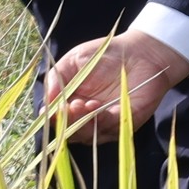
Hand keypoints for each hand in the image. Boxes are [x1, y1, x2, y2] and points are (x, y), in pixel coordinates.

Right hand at [41, 32, 188, 138]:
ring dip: (84, 123)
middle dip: (68, 122)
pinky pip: (111, 129)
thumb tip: (47, 100)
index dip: (52, 118)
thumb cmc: (105, 55)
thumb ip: (57, 78)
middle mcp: (87, 117)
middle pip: (71, 132)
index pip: (57, 119)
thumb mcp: (74, 60)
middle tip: (71, 107)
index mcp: (72, 103)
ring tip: (86, 104)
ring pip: (89, 135)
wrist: (141, 52)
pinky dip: (102, 122)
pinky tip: (99, 108)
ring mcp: (105, 123)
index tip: (51, 110)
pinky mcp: (124, 123)